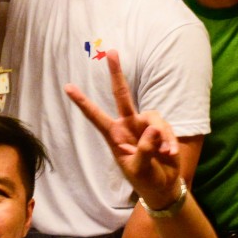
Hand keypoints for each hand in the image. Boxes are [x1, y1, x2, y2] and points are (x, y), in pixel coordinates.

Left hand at [65, 51, 180, 210]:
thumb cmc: (145, 179)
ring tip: (165, 154)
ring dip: (161, 136)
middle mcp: (128, 125)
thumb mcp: (139, 170)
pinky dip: (170, 141)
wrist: (163, 186)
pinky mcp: (161, 128)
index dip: (82, 102)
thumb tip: (153, 129)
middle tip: (112, 52)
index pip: (95, 116)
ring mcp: (144, 125)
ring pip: (153, 118)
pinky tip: (170, 154)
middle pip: (122, 95)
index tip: (67, 87)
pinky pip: (166, 127)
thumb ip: (144, 151)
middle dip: (117, 73)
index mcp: (114, 136)